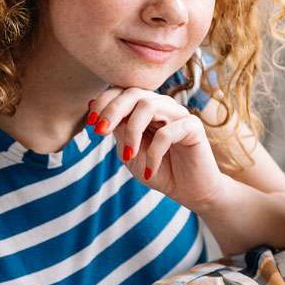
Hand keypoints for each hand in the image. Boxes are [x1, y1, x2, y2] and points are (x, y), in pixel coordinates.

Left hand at [89, 88, 229, 208]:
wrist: (189, 192)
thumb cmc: (159, 171)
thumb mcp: (130, 153)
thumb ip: (119, 132)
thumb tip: (99, 112)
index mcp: (145, 109)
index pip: (122, 92)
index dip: (104, 102)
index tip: (91, 123)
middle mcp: (162, 106)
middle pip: (134, 92)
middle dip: (112, 110)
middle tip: (100, 131)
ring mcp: (178, 114)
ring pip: (149, 105)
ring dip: (132, 131)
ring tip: (129, 155)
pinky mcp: (193, 127)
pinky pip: (167, 132)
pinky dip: (154, 153)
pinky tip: (151, 171)